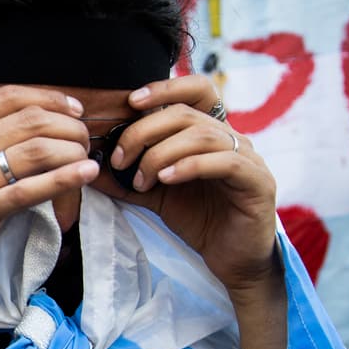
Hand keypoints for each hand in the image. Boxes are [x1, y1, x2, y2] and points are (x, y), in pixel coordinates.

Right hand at [0, 85, 99, 283]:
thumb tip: (31, 133)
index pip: (6, 98)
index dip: (48, 98)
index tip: (72, 109)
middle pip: (28, 121)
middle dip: (68, 126)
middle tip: (85, 140)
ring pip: (34, 151)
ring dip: (72, 151)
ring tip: (87, 159)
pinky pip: (29, 190)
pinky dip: (65, 179)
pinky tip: (86, 174)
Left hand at [95, 75, 278, 292]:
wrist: (232, 259)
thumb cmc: (199, 220)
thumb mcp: (156, 195)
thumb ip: (127, 179)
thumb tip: (90, 167)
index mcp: (210, 133)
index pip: (195, 90)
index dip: (164, 88)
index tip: (130, 102)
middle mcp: (232, 138)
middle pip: (186, 113)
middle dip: (144, 131)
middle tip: (119, 159)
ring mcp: (248, 157)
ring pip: (201, 135)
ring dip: (161, 154)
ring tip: (140, 179)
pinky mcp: (257, 181)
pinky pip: (224, 161)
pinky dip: (189, 166)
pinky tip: (166, 180)